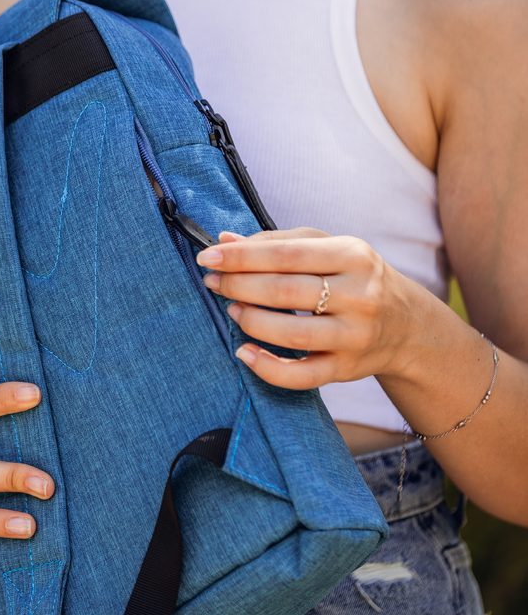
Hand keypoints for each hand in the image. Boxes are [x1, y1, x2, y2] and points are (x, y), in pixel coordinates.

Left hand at [197, 226, 420, 389]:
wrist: (406, 324)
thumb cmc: (354, 277)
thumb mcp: (328, 248)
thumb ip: (278, 242)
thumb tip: (225, 239)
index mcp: (353, 254)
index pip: (286, 254)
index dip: (242, 256)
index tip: (207, 257)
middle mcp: (359, 294)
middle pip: (285, 291)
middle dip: (240, 285)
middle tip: (213, 283)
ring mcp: (355, 335)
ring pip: (292, 333)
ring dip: (251, 321)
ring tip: (232, 310)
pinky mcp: (347, 368)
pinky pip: (302, 375)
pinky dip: (268, 367)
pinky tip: (244, 353)